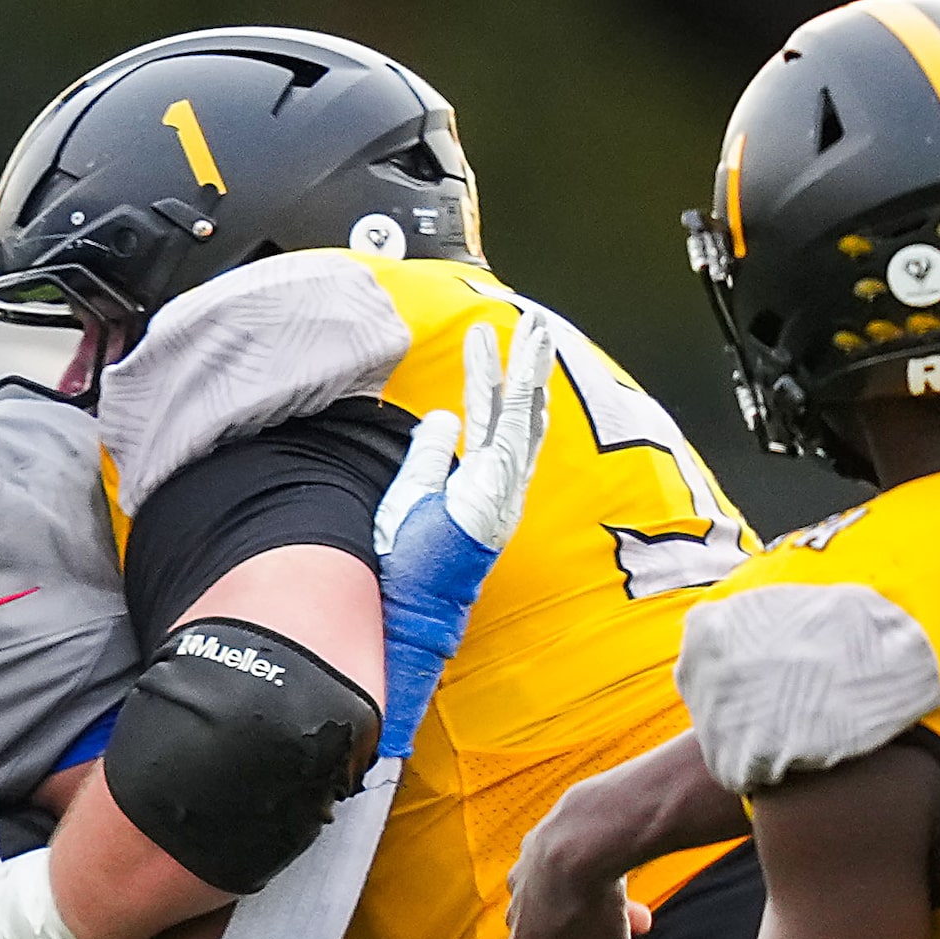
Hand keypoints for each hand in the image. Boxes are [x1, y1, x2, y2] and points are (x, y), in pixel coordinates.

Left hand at [372, 310, 554, 756]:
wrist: (408, 610)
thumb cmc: (405, 567)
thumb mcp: (410, 496)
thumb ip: (429, 457)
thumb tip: (444, 417)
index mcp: (477, 487)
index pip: (487, 424)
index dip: (487, 383)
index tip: (483, 348)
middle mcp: (498, 486)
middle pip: (515, 415)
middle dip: (522, 370)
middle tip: (529, 328)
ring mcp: (502, 489)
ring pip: (522, 417)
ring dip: (528, 373)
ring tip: (534, 332)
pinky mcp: (495, 491)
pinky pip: (512, 433)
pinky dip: (521, 397)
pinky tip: (526, 366)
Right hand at [507, 794, 661, 938]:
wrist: (583, 836)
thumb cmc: (593, 905)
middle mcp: (517, 915)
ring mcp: (524, 877)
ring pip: (563, 906)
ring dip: (598, 917)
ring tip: (638, 916)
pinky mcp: (538, 844)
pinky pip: (566, 872)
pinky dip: (589, 882)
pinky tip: (612, 879)